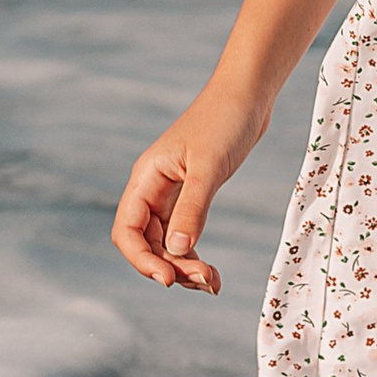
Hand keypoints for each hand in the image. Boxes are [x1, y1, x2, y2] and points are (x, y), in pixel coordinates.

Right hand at [111, 79, 267, 293]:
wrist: (249, 94)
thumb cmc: (225, 119)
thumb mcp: (209, 167)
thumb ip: (192, 208)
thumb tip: (176, 250)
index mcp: (146, 178)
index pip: (127, 230)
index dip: (141, 259)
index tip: (169, 279)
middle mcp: (153, 189)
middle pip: (147, 243)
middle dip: (170, 267)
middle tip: (204, 281)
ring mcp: (172, 193)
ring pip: (166, 244)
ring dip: (184, 266)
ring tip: (212, 282)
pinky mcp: (192, 196)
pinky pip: (184, 235)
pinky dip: (194, 255)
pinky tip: (212, 273)